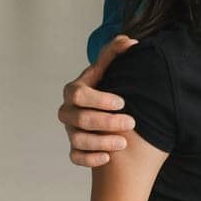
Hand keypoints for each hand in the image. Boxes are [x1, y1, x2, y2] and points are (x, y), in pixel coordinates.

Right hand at [59, 34, 137, 167]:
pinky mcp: (75, 148)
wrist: (108, 110)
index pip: (78, 94)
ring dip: (102, 141)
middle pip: (80, 119)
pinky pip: (75, 157)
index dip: (99, 99)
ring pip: (78, 140)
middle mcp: (68, 111)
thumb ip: (116, 53)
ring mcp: (70, 131)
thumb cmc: (109, 86)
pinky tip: (107, 157)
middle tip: (131, 122)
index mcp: (75, 90)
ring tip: (124, 143)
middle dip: (106, 122)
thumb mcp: (111, 69)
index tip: (122, 102)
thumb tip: (129, 41)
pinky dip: (90, 159)